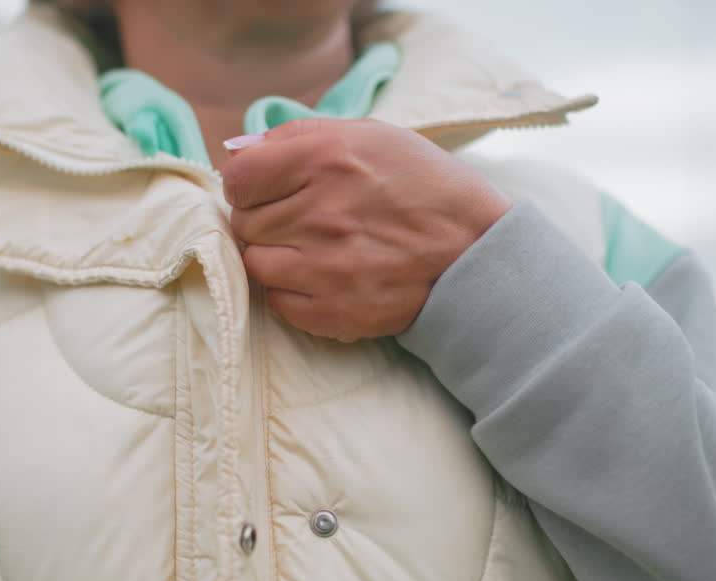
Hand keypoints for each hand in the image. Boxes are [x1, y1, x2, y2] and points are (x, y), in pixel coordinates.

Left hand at [222, 118, 511, 341]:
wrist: (478, 250)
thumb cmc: (424, 185)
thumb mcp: (369, 135)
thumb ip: (296, 136)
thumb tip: (237, 150)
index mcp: (326, 160)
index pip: (239, 179)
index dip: (247, 185)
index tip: (264, 190)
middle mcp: (320, 213)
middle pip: (244, 223)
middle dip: (263, 220)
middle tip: (298, 220)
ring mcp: (325, 267)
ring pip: (255, 263)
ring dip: (273, 256)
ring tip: (309, 249)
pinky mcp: (334, 311)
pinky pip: (277, 303)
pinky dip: (290, 292)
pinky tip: (320, 277)